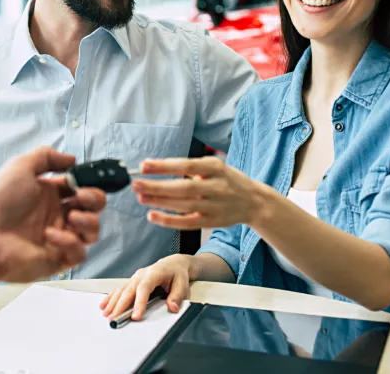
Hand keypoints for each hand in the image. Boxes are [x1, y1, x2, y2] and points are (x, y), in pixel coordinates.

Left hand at [0, 147, 106, 297]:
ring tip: (71, 217)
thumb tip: (72, 159)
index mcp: (50, 195)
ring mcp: (59, 239)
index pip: (81, 188)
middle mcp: (57, 216)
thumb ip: (48, 157)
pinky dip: (71, 242)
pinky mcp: (58, 259)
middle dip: (95, 200)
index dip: (88, 184)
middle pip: (93, 209)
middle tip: (80, 198)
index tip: (82, 182)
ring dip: (89, 222)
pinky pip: (79, 253)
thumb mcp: (21, 166)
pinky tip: (50, 236)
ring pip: (92, 232)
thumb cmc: (0, 200)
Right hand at [100, 255, 192, 320]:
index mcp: (154, 273)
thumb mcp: (182, 284)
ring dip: (113, 303)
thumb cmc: (177, 273)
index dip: (139, 302)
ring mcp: (135, 277)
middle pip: (129, 290)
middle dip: (120, 306)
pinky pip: (119, 289)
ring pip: (121, 290)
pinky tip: (104, 306)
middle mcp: (142, 274)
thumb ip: (177, 296)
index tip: (135, 316)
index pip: (144, 288)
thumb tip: (172, 307)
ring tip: (107, 315)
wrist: (173, 264)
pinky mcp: (132, 282)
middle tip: (114, 318)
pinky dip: (111, 298)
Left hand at [132, 156, 266, 229]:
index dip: (164, 166)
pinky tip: (152, 215)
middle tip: (135, 183)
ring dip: (159, 202)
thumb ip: (191, 168)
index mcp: (216, 167)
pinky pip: (187, 223)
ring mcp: (214, 206)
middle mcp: (217, 186)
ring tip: (140, 196)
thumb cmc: (227, 180)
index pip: (186, 165)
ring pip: (183, 205)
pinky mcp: (211, 222)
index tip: (144, 165)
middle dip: (157, 186)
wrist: (254, 201)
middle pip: (183, 188)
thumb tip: (156, 168)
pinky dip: (168, 220)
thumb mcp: (215, 166)